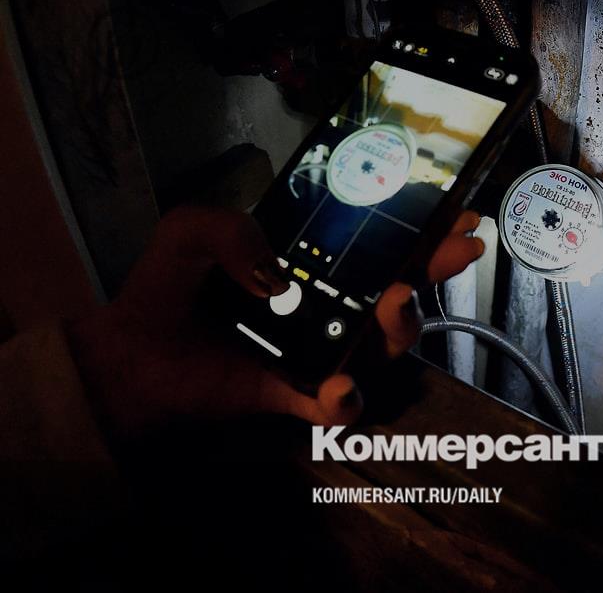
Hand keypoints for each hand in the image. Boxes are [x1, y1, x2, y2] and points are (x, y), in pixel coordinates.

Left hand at [66, 205, 483, 443]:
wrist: (128, 360)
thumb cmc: (164, 293)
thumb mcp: (189, 233)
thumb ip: (227, 227)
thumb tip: (274, 273)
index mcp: (308, 263)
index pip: (374, 244)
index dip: (419, 230)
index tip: (456, 215)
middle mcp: (325, 306)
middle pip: (398, 289)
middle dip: (436, 269)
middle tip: (455, 252)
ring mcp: (316, 352)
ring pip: (381, 344)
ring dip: (400, 326)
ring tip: (392, 305)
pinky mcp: (294, 396)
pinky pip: (334, 405)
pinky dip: (344, 399)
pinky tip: (338, 386)